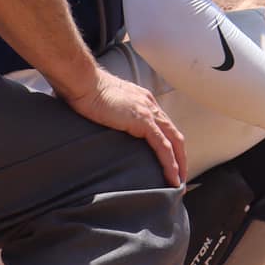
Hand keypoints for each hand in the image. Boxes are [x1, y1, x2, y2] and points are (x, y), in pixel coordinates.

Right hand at [58, 67, 186, 187]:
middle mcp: (151, 105)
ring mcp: (149, 112)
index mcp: (144, 100)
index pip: (164, 126)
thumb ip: (117, 114)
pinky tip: (171, 176)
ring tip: (178, 182)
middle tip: (179, 177)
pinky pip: (163, 146)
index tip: (170, 162)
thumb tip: (113, 128)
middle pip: (174, 135)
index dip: (170, 145)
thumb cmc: (88, 91)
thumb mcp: (109, 104)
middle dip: (180, 157)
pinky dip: (170, 163)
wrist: (84, 82)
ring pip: (174, 141)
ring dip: (179, 163)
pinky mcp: (143, 121)